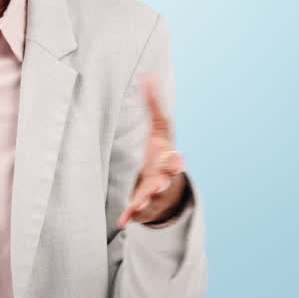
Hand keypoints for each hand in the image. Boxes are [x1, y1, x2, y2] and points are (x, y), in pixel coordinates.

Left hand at [116, 73, 187, 228]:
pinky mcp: (142, 207)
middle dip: (163, 181)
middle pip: (166, 181)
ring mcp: (154, 194)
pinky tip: (122, 222)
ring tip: (139, 204)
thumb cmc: (159, 153)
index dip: (175, 160)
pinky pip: (136, 213)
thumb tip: (148, 74)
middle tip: (159, 182)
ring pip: (151, 198)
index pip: (175, 160)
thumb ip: (153, 105)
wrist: (163, 185)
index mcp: (168, 160)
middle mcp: (164, 178)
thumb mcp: (159, 130)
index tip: (176, 159)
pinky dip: (130, 217)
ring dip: (146, 200)